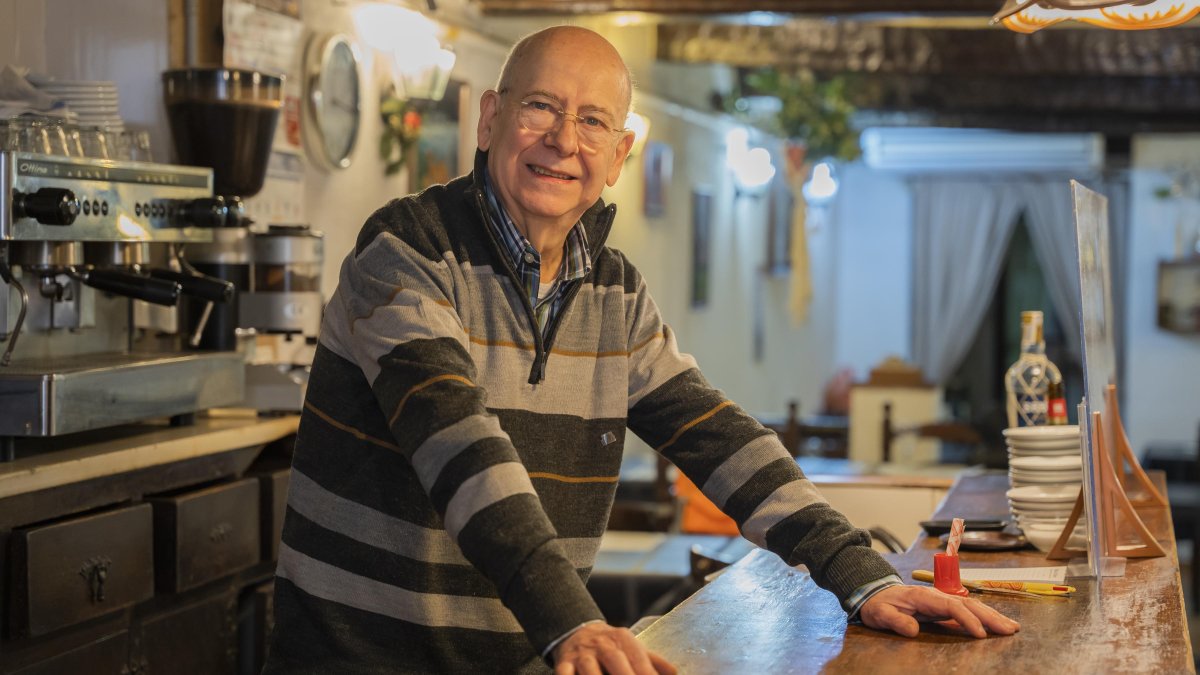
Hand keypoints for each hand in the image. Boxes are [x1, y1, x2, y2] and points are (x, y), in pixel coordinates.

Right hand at [552, 623, 676, 674]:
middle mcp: (603, 644)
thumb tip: (674, 673)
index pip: (639, 659)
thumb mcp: (632, 647)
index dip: (647, 674)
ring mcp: (582, 654)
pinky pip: (564, 673)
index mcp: (623, 639)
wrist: (576, 631)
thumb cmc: (610, 646)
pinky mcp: (565, 662)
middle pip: (615, 660)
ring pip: (589, 669)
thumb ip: (653, 661)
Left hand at [858, 585, 1019, 637]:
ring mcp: (942, 600)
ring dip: (992, 616)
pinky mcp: (944, 606)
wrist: (875, 593)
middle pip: (968, 604)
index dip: (967, 619)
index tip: (980, 633)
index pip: (951, 606)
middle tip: (1009, 630)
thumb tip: (912, 629)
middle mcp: (937, 595)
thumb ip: (895, 620)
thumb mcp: (880, 613)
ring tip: (1012, 627)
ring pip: (972, 606)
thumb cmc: (878, 604)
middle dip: (989, 616)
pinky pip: (968, 611)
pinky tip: (996, 624)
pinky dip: (984, 617)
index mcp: (924, 596)